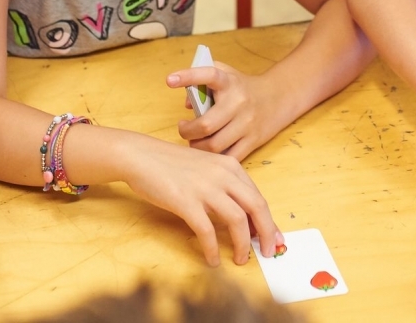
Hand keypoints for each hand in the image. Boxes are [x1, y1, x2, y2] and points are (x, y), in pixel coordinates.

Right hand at [121, 131, 282, 266]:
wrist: (141, 156)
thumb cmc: (172, 165)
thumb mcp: (206, 168)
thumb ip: (225, 187)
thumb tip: (243, 219)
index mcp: (229, 165)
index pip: (257, 196)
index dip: (268, 221)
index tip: (274, 239)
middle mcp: (222, 174)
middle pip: (256, 207)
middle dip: (266, 233)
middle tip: (267, 253)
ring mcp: (205, 187)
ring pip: (237, 220)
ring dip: (243, 245)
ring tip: (241, 259)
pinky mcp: (186, 201)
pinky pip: (207, 231)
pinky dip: (213, 249)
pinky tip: (213, 259)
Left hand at [168, 61, 281, 161]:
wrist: (276, 97)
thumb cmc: (242, 87)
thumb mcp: (226, 75)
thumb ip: (202, 82)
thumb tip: (188, 105)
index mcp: (229, 82)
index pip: (208, 75)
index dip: (188, 76)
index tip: (169, 80)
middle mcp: (238, 102)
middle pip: (206, 124)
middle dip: (188, 131)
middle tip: (184, 128)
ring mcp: (247, 123)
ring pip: (215, 145)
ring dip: (198, 146)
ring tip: (194, 141)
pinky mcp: (253, 141)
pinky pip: (229, 157)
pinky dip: (214, 158)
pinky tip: (209, 151)